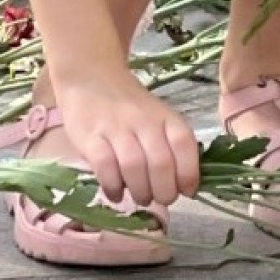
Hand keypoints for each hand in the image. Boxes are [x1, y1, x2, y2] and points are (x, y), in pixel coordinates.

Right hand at [55, 73, 200, 206]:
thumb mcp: (158, 119)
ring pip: (134, 167)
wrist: (91, 79)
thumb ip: (171, 147)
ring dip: (140, 191)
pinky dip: (113, 187)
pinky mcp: (90, 137)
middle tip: (161, 199)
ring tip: (140, 198)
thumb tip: (184, 187)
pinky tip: (116, 194)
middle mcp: (143, 121)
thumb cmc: (131, 108)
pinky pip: (105, 166)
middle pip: (160, 163)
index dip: (189, 173)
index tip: (187, 192)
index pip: (184, 145)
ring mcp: (116, 128)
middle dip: (164, 191)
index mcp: (166, 117)